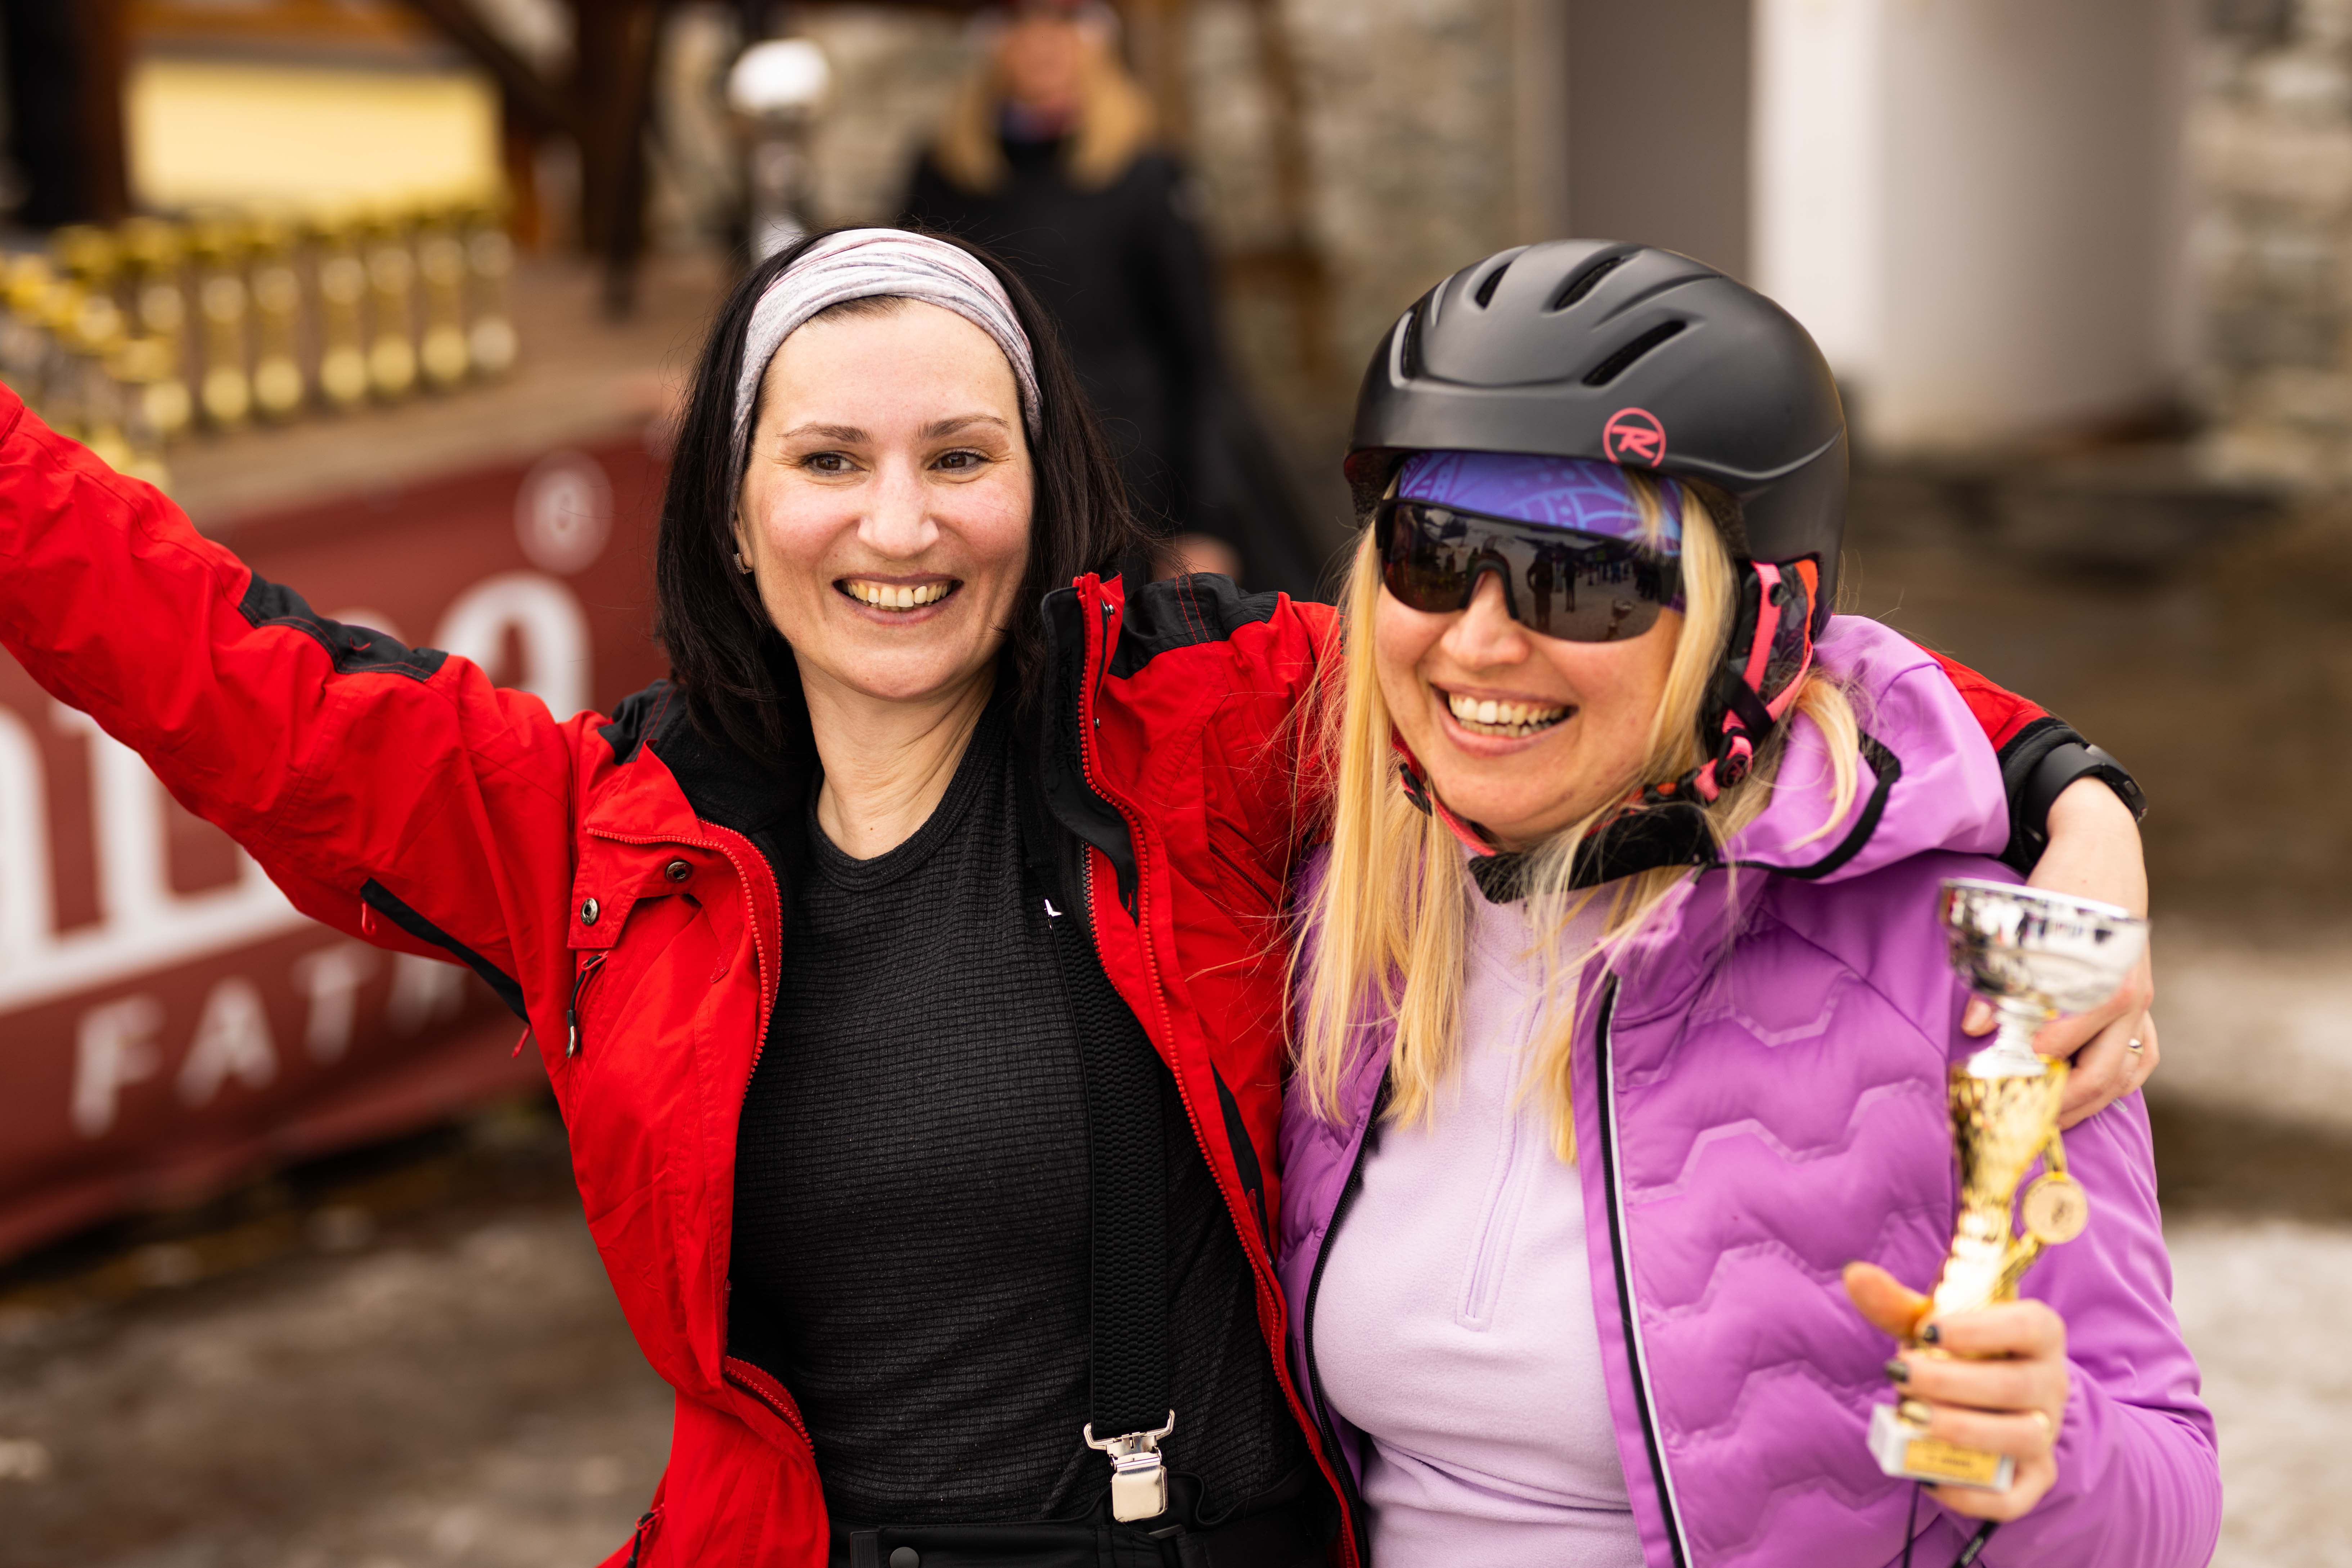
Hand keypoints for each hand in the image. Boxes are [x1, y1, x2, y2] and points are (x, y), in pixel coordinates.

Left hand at [1845, 1263, 2068, 1521]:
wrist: (1994, 1394)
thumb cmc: (1961, 1350)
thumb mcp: (1933, 1324)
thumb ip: (1897, 1304)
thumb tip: (1855, 1275)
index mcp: (2038, 1335)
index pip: (2030, 1326)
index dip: (1980, 1329)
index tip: (1928, 1330)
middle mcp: (2051, 1385)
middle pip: (2015, 1386)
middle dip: (1950, 1382)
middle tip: (1899, 1374)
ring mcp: (2046, 1434)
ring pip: (2020, 1437)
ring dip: (1961, 1430)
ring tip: (1910, 1417)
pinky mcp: (2033, 1478)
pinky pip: (2014, 1498)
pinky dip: (1971, 1495)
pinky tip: (1926, 1476)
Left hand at [1970, 777, 2155, 1126]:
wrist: (2104, 854)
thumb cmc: (2061, 889)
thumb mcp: (2024, 924)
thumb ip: (1999, 978)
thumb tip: (1972, 1028)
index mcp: (2104, 979)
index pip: (2068, 1041)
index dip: (2033, 1068)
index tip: (2001, 1085)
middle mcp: (2132, 997)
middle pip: (2103, 1073)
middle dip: (2061, 1103)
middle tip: (2022, 1119)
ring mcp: (2143, 1003)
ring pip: (2126, 1074)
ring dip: (2089, 1102)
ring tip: (2050, 1118)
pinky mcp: (2144, 1004)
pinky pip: (2142, 1057)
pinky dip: (2118, 1083)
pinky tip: (2091, 1095)